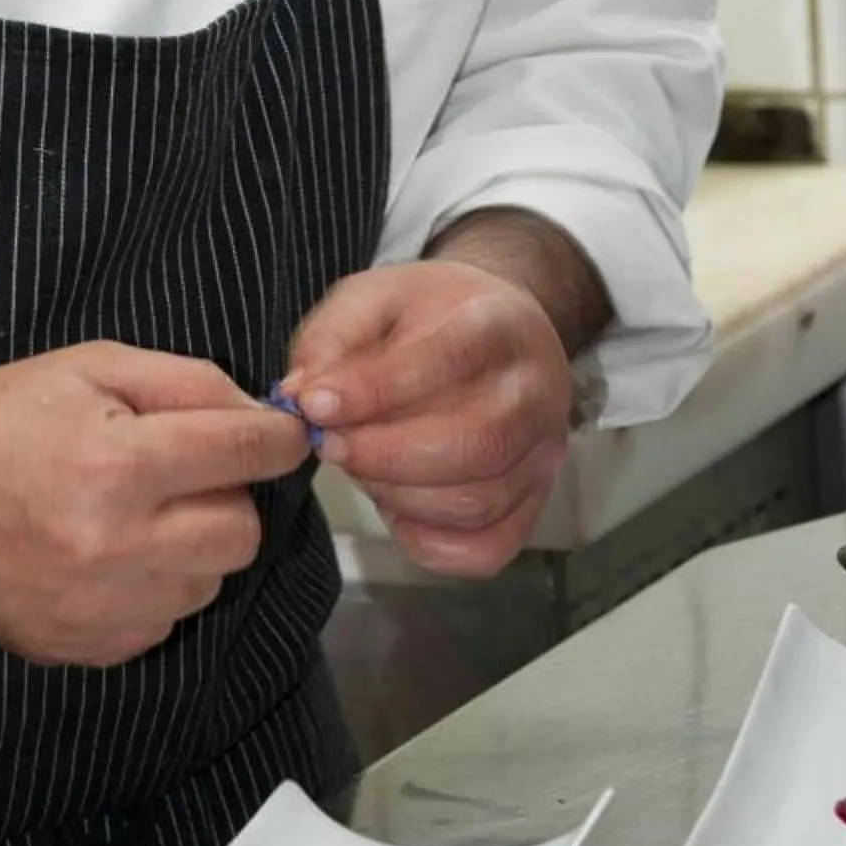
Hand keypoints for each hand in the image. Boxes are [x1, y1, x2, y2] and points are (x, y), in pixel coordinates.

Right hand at [0, 345, 308, 666]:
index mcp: (118, 465)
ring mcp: (101, 608)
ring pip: (207, 583)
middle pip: (242, 533)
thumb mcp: (93, 368)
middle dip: (227, 497)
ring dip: (191, 547)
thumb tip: (265, 415)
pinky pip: (164, 622)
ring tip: (135, 516)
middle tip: (182, 475)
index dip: (276, 439)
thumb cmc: (1, 419)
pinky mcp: (86, 646)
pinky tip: (107, 557)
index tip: (280, 437)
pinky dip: (153, 589)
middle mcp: (116, 546)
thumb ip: (189, 384)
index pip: (245, 455)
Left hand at [286, 263, 572, 575]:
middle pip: (475, 442)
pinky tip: (396, 510)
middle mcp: (536, 390)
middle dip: (384, 455)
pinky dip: (431, 544)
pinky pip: (487, 548)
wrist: (500, 329)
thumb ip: (331, 339)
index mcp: (499, 323)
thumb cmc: (430, 316)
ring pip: (477, 500)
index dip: (376, 390)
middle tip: (329, 445)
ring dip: (398, 497)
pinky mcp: (535, 500)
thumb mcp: (373, 298)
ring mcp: (544, 451)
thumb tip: (301, 396)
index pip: (448, 360)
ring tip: (360, 466)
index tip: (315, 404)